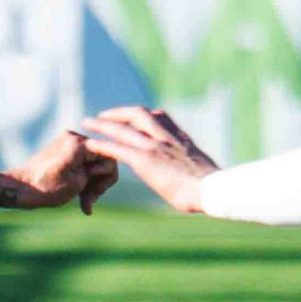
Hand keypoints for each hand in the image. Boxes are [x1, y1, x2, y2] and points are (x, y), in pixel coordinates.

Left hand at [5, 130, 107, 213]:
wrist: (20, 188)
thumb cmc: (47, 188)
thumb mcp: (80, 183)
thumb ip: (98, 172)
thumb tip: (106, 169)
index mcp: (79, 143)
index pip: (110, 158)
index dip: (105, 179)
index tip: (92, 194)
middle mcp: (73, 137)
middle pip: (102, 159)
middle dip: (98, 183)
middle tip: (88, 203)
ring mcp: (67, 141)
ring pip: (93, 162)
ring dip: (91, 184)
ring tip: (83, 203)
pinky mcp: (62, 149)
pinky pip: (82, 162)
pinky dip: (83, 178)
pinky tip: (79, 195)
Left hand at [78, 106, 219, 213]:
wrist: (211, 189)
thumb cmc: (212, 187)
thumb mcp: (203, 170)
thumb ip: (193, 167)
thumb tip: (199, 176)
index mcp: (180, 138)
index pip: (160, 117)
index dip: (144, 115)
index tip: (135, 117)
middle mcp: (165, 137)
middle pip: (138, 114)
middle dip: (119, 113)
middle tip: (104, 116)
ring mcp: (154, 146)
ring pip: (123, 127)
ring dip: (103, 124)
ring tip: (88, 122)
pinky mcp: (144, 160)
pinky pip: (118, 148)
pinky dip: (102, 144)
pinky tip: (90, 144)